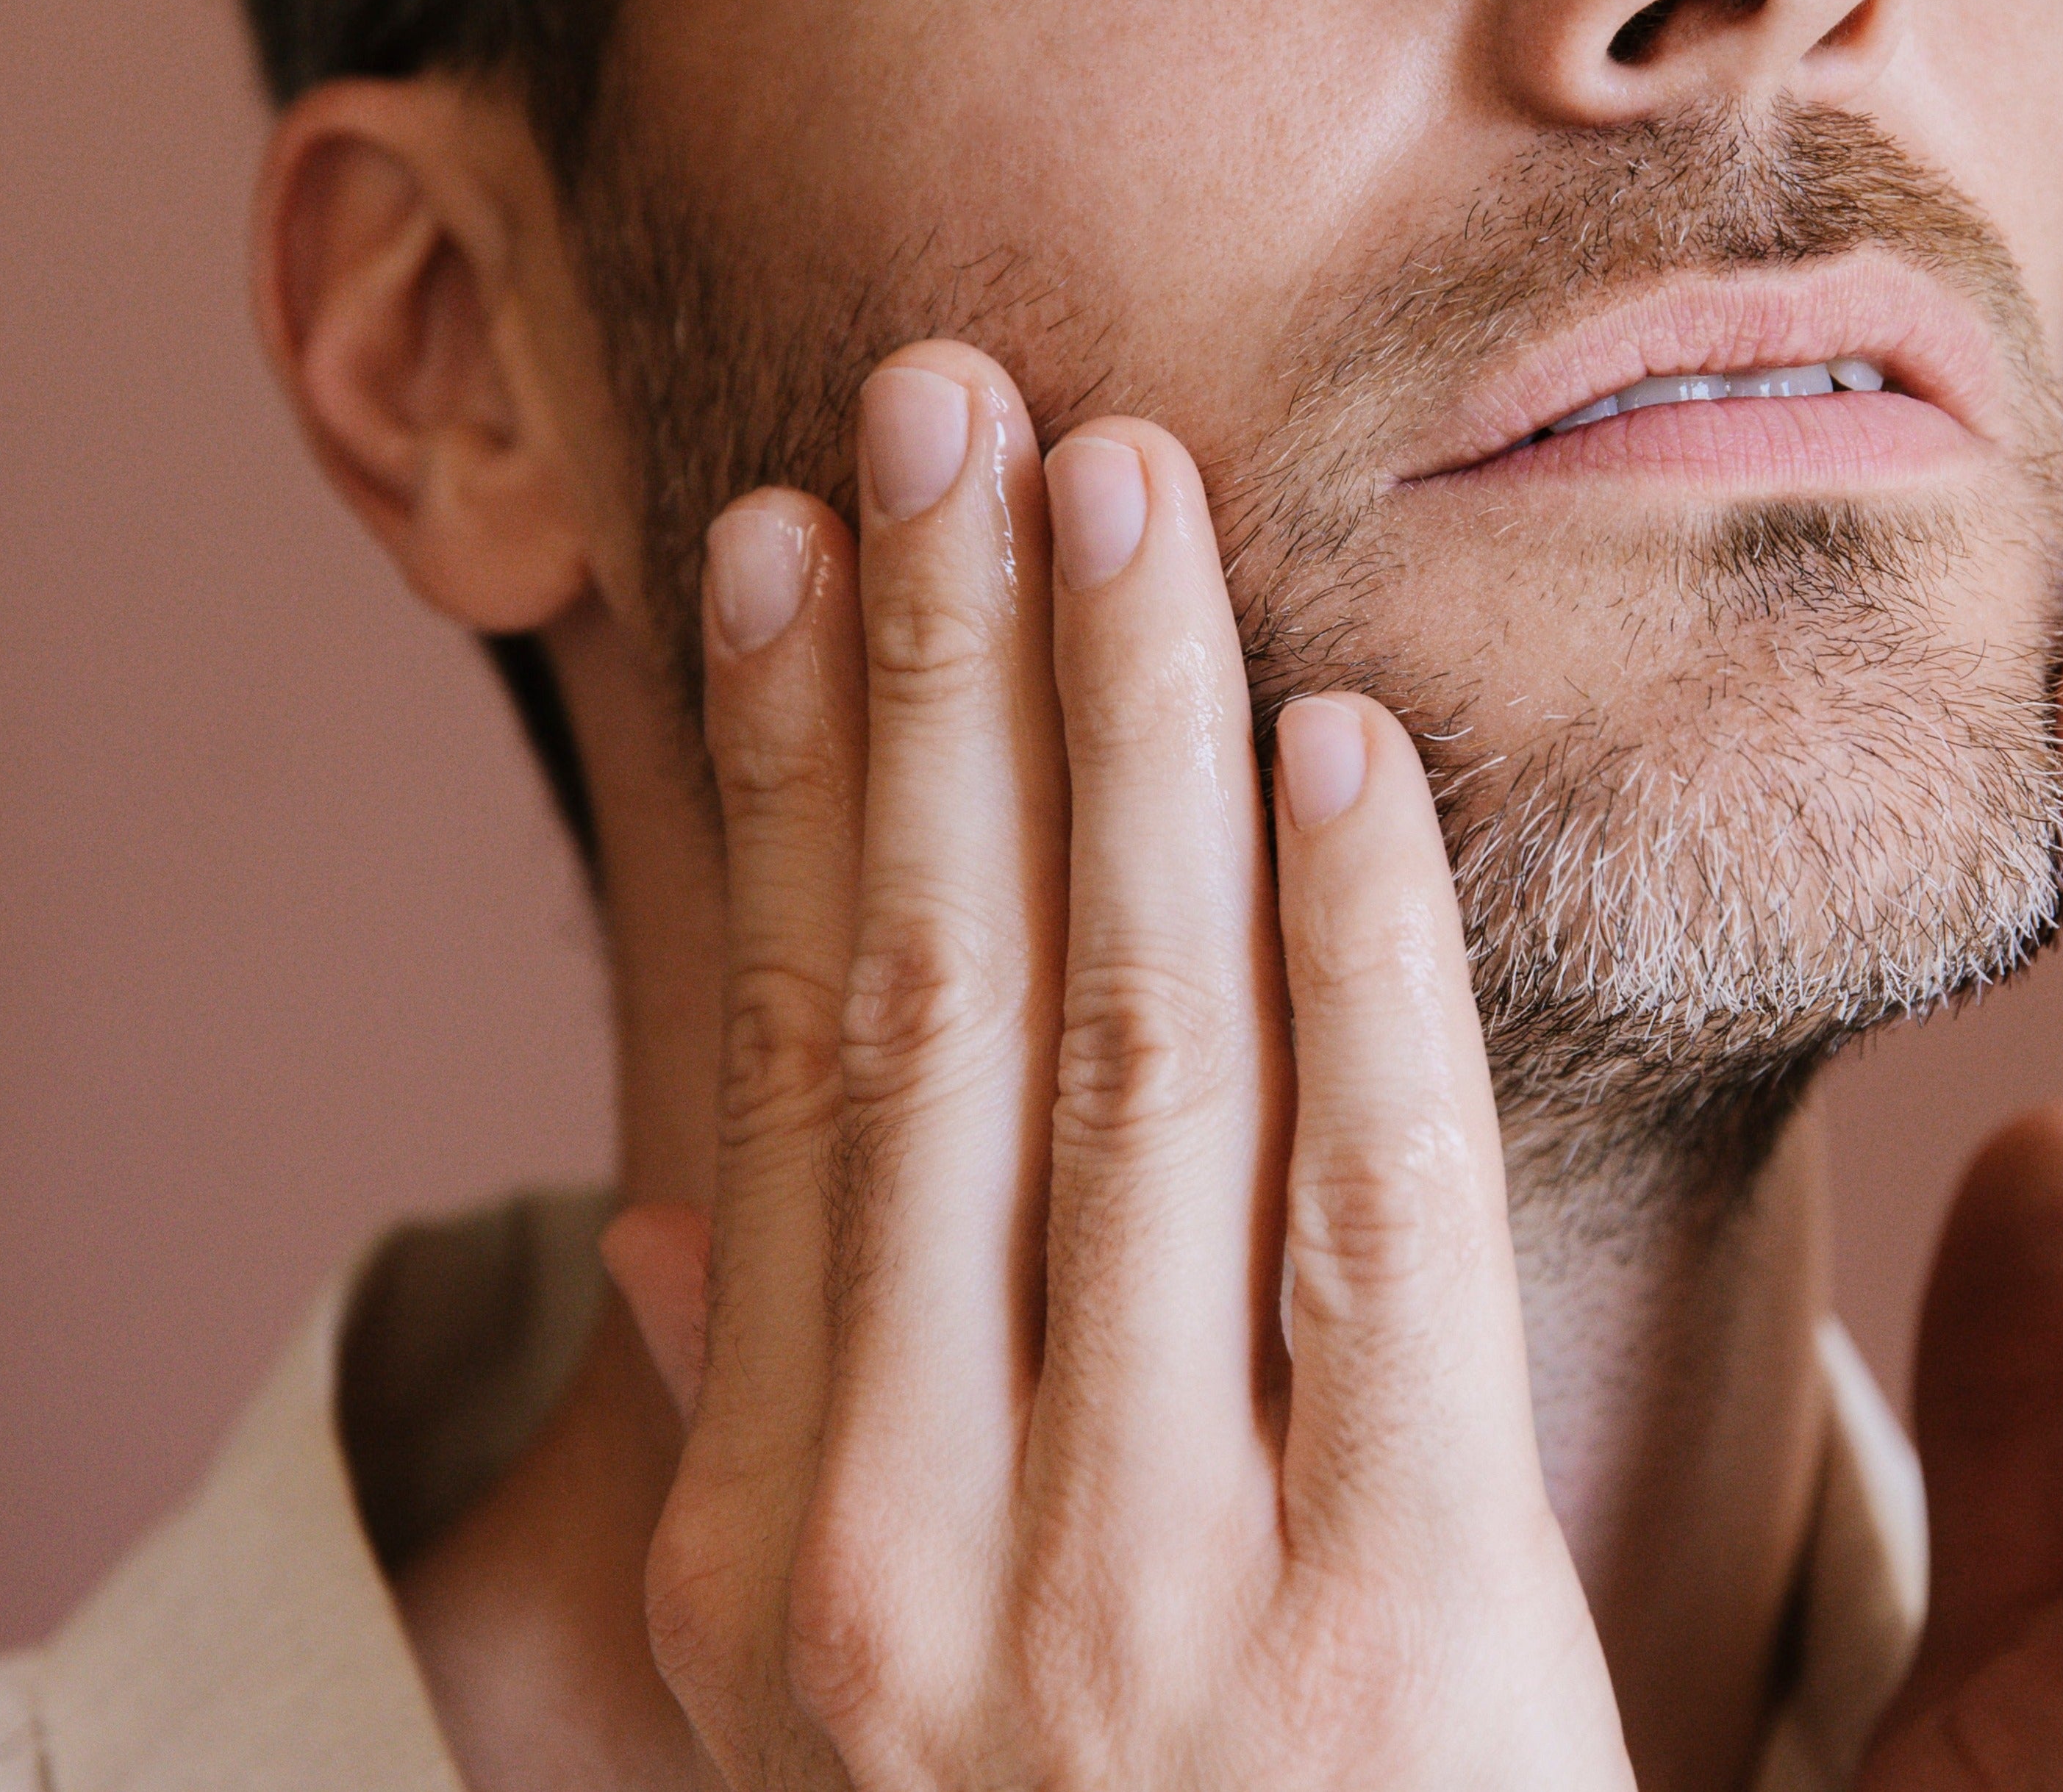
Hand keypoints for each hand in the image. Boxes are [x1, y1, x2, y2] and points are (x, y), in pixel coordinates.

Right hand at [601, 344, 1633, 1789]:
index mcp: (789, 1545)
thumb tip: (657, 1185)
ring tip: (1120, 488)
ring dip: (1120, 739)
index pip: (787, 1059)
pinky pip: (1371, 1223)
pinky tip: (1336, 746)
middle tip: (946, 401)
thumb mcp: (873, 1706)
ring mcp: (1146, 1597)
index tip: (790, 542)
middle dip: (941, 674)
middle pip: (934, 1003)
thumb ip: (783, 1436)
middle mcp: (920, 1550)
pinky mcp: (1405, 1636)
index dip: (793, 776)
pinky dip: (1350, 962)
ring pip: (1129, 1058)